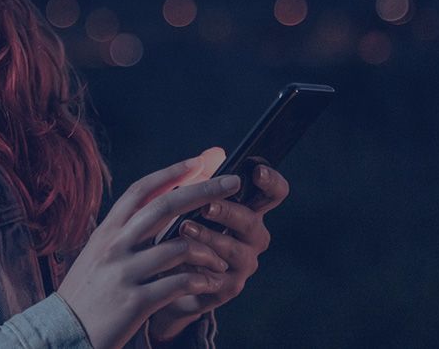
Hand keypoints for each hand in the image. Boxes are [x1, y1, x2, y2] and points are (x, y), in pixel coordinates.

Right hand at [56, 156, 242, 348]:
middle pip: (165, 206)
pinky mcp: (134, 301)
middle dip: (204, 190)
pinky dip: (199, 281)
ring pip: (179, 247)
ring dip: (208, 252)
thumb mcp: (97, 254)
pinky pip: (178, 284)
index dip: (172, 172)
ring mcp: (124, 272)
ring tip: (222, 262)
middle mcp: (114, 245)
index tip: (200, 161)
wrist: (61, 332)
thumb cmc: (86, 293)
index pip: (142, 190)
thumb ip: (122, 232)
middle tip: (233, 182)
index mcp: (107, 231)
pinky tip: (208, 284)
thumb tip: (154, 206)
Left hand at [147, 163, 289, 343]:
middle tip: (207, 206)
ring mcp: (244, 263)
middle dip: (230, 212)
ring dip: (210, 237)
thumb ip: (203, 177)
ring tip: (184, 228)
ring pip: (235, 249)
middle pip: (253, 221)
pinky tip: (181, 259)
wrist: (165, 273)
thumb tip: (215, 152)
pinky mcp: (228, 287)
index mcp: (249, 208)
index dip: (271, 181)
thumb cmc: (181, 228)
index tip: (256, 172)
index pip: (274, 192)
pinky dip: (199, 265)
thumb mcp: (188, 200)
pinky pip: (219, 276)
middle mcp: (253, 236)